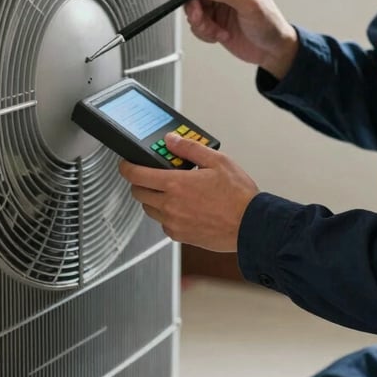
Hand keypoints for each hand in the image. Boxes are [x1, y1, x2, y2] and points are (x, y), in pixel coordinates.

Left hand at [118, 133, 258, 251]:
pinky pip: (164, 224)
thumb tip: (171, 140)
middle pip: (139, 193)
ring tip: (171, 191)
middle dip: (140, 182)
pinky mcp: (181, 236)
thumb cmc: (238, 195)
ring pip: (150, 209)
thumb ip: (189, 149)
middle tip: (151, 175)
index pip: (136, 175)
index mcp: (176, 184)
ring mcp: (174, 223)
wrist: (251, 226)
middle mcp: (170, 205)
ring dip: (153, 198)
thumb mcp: (217, 161)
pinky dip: (167, 214)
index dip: (126, 167)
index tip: (125, 164)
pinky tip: (183, 207)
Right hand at [181, 0, 298, 78]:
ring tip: (216, 32)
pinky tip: (220, 36)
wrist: (272, 51)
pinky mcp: (212, 21)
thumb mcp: (251, 5)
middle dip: (194, 4)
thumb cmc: (270, 24)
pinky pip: (196, 24)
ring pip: (193, 7)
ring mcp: (217, 5)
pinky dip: (203, 32)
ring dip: (200, 22)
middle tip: (197, 17)